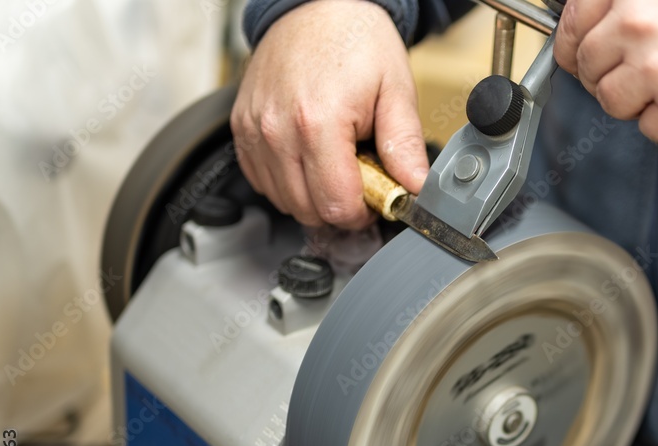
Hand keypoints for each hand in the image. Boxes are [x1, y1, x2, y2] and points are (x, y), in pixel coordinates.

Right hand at [231, 0, 426, 227]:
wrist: (318, 5)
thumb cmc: (357, 41)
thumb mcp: (396, 90)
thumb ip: (405, 145)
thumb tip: (416, 189)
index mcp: (318, 123)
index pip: (337, 205)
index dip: (362, 212)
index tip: (375, 198)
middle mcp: (278, 130)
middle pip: (309, 210)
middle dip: (339, 207)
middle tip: (359, 179)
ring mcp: (254, 130)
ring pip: (284, 201)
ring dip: (313, 197)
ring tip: (335, 164)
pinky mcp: (241, 129)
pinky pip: (261, 181)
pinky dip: (287, 183)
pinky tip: (309, 159)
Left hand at [554, 0, 657, 144]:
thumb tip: (600, 19)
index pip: (574, 20)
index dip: (573, 43)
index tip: (578, 53)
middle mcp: (639, 22)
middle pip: (588, 65)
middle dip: (606, 75)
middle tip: (635, 75)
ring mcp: (656, 66)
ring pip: (612, 100)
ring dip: (635, 101)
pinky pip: (649, 128)